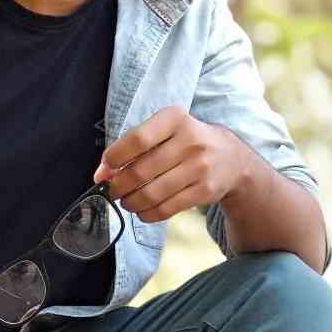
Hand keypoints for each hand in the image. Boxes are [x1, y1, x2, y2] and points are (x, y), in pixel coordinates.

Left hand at [92, 105, 244, 222]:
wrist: (230, 157)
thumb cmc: (184, 141)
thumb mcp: (164, 130)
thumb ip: (131, 146)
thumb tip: (101, 173)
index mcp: (174, 118)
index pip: (137, 139)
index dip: (115, 157)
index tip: (105, 168)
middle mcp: (190, 140)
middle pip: (141, 170)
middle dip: (118, 185)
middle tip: (112, 190)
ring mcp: (199, 167)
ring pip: (152, 193)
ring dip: (130, 202)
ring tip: (125, 201)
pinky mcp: (205, 191)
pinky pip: (167, 208)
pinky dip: (147, 213)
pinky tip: (141, 210)